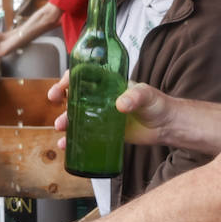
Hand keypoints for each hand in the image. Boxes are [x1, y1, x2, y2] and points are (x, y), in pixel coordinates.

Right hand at [48, 73, 167, 148]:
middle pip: (75, 94)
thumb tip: (120, 105)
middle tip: (54, 100)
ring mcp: (102, 115)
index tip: (61, 84)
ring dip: (65, 120)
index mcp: (109, 84)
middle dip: (61, 97)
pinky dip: (73, 140)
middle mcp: (102, 98)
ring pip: (77, 116)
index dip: (69, 77)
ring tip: (61, 128)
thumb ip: (135, 96)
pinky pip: (84, 134)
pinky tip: (66, 146)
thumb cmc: (158, 104)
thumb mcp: (147, 95)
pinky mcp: (104, 132)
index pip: (84, 75)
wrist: (167, 126)